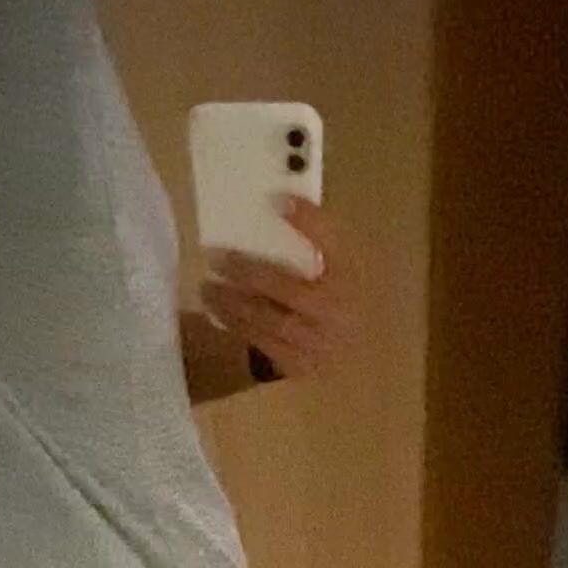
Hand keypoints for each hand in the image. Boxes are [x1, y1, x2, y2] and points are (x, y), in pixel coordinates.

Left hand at [200, 200, 358, 381]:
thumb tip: (277, 207)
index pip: (333, 242)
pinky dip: (238, 325)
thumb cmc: (341, 298)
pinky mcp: (302, 365)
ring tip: (207, 287)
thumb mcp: (341, 266)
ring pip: (270, 320)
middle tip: (216, 258)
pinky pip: (263, 343)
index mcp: (353, 276)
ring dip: (233, 303)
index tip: (278, 201)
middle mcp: (339, 310)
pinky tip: (219, 312)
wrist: (359, 355)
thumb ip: (317, 239)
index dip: (309, 221)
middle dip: (248, 272)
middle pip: (288, 288)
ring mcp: (321, 342)